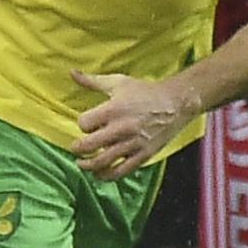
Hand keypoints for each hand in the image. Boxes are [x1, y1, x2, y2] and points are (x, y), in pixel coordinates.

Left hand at [71, 70, 198, 179]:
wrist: (176, 103)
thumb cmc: (145, 92)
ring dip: (88, 165)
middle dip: (78, 149)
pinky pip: (121, 171)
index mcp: (114, 109)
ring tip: (83, 163)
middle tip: (76, 148)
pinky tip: (100, 173)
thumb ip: (92, 81)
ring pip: (102, 162)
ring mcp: (133, 144)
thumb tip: (71, 72)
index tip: (88, 124)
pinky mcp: (143, 155)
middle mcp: (122, 128)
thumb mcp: (118, 82)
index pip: (85, 123)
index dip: (82, 124)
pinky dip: (107, 175)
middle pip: (89, 145)